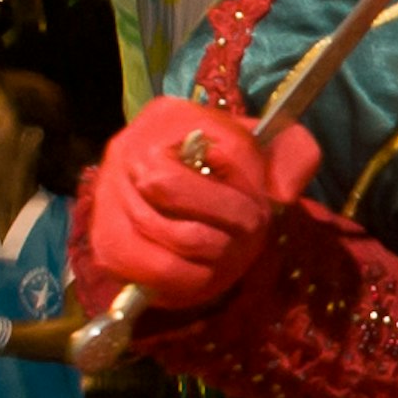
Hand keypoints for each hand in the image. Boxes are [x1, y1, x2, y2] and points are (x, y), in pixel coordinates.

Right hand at [78, 97, 322, 307]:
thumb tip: (280, 191)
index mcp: (171, 118)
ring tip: (225, 253)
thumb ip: (293, 156)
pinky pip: (146, 269)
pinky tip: (201, 272)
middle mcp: (127, 150)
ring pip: (161, 234)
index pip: (219, 149)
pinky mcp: (105, 243)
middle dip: (225, 221)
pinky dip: (184, 279)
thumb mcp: (270, 149)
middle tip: (246, 233)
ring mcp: (108, 197)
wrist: (188, 195)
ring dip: (209, 254)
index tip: (260, 205)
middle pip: (170, 188)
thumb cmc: (232, 170)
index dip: (246, 187)